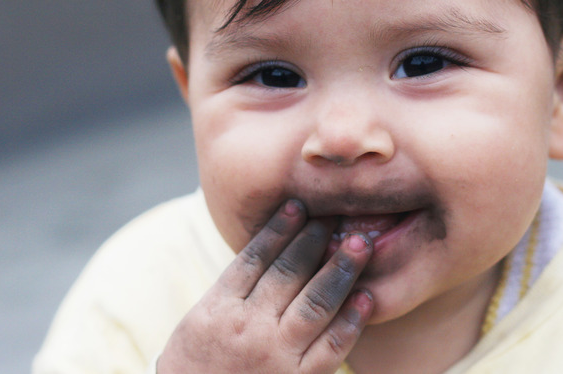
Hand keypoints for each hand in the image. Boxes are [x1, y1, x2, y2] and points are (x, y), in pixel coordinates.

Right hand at [157, 199, 373, 373]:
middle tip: (336, 215)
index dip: (279, 229)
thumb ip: (232, 290)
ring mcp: (275, 356)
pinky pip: (331, 347)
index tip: (298, 205)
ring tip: (360, 244)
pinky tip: (365, 297)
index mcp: (219, 309)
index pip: (254, 258)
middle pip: (289, 273)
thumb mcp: (200, 321)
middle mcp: (248, 328)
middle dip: (315, 240)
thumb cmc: (196, 366)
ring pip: (315, 304)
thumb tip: (271, 252)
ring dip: (340, 270)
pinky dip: (350, 321)